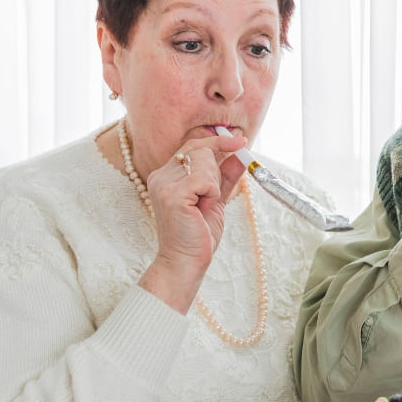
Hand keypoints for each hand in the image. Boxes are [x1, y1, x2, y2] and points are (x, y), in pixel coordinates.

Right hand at [138, 134, 247, 311]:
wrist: (187, 261)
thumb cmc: (199, 235)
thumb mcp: (215, 199)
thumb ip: (225, 175)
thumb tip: (240, 154)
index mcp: (166, 175)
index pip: (193, 145)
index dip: (218, 140)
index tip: (240, 139)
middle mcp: (160, 175)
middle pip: (201, 150)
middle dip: (216, 172)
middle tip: (211, 197)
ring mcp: (163, 183)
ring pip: (205, 162)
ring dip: (214, 185)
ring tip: (203, 206)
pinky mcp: (172, 194)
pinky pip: (205, 179)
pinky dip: (212, 193)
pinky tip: (202, 208)